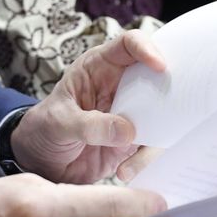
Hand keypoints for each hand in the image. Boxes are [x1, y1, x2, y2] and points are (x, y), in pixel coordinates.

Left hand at [11, 30, 168, 183]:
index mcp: (100, 67)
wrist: (43, 162)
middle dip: (170, 90)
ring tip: (134, 155)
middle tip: (173, 110)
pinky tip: (124, 172)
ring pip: (162, 114)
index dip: (146, 49)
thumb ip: (88, 125)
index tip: (159, 66)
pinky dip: (144, 161)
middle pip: (157, 76)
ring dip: (159, 133)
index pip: (128, 45)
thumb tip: (127, 131)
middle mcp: (121, 86)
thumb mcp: (59, 123)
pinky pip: (152, 146)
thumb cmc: (45, 129)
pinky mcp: (136, 140)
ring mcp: (131, 113)